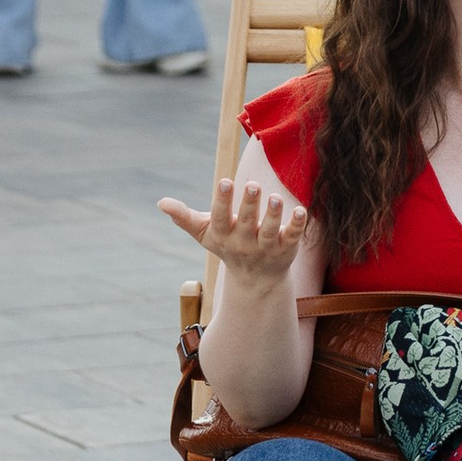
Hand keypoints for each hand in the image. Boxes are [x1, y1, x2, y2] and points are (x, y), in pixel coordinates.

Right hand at [158, 175, 308, 291]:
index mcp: (223, 235)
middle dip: (249, 204)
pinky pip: (291, 237)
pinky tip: (300, 210)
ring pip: (269, 231)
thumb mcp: (205, 233)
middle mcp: (244, 243)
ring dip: (273, 215)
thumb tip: (161, 202)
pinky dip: (296, 225)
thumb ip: (185, 218)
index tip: (225, 181)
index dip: (222, 200)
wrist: (255, 279)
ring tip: (275, 198)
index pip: (221, 217)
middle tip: (253, 184)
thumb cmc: (227, 245)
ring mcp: (265, 247)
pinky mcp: (285, 249)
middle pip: (247, 222)